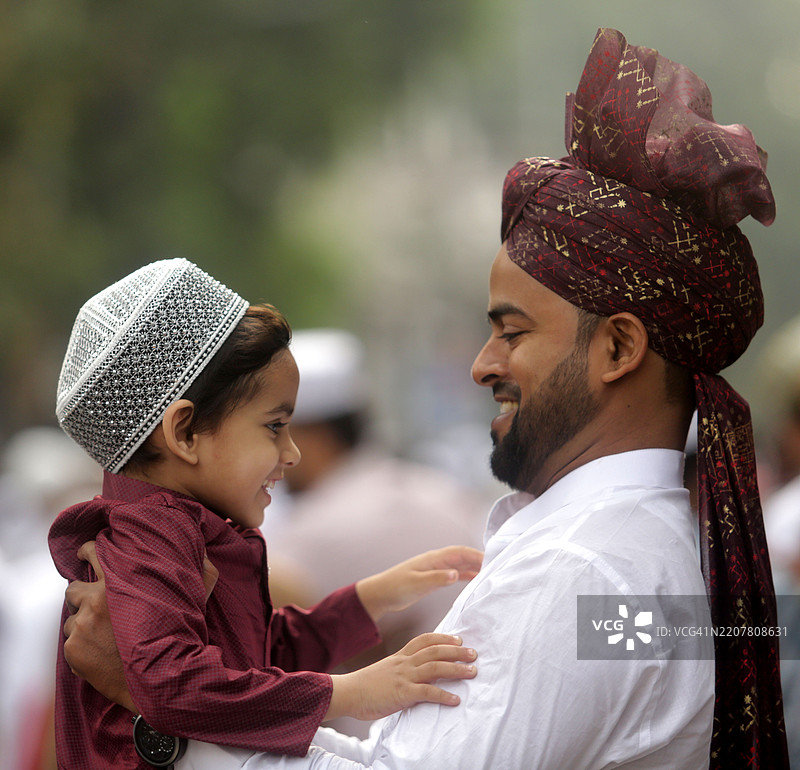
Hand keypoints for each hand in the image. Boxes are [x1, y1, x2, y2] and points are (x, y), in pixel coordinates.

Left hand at [62, 541, 218, 711]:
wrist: (161, 681)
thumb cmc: (179, 639)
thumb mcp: (196, 599)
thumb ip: (202, 571)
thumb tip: (205, 553)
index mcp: (120, 580)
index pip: (92, 552)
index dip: (86, 552)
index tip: (84, 554)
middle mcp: (96, 599)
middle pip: (73, 588)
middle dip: (82, 596)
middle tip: (96, 607)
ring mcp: (82, 625)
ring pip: (71, 619)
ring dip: (83, 625)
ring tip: (105, 638)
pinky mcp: (73, 649)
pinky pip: (70, 644)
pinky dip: (83, 648)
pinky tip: (102, 655)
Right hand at [325, 632, 477, 720]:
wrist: (348, 692)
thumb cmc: (365, 686)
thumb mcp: (385, 671)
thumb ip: (401, 670)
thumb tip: (416, 675)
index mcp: (400, 656)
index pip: (424, 640)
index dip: (443, 637)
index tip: (458, 638)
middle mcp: (404, 662)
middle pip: (435, 650)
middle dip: (457, 650)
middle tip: (473, 652)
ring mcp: (404, 676)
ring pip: (435, 667)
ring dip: (457, 669)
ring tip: (472, 672)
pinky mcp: (403, 693)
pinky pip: (427, 692)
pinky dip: (443, 695)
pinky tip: (455, 699)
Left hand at [355, 546, 482, 621]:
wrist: (380, 594)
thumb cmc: (395, 587)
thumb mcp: (416, 584)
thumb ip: (437, 579)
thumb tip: (456, 574)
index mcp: (434, 559)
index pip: (460, 552)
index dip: (476, 555)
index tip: (492, 562)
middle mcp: (437, 561)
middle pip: (463, 557)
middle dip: (480, 561)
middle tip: (497, 569)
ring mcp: (436, 569)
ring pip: (460, 565)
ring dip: (475, 568)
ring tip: (490, 575)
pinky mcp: (434, 578)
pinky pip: (455, 574)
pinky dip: (466, 576)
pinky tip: (475, 581)